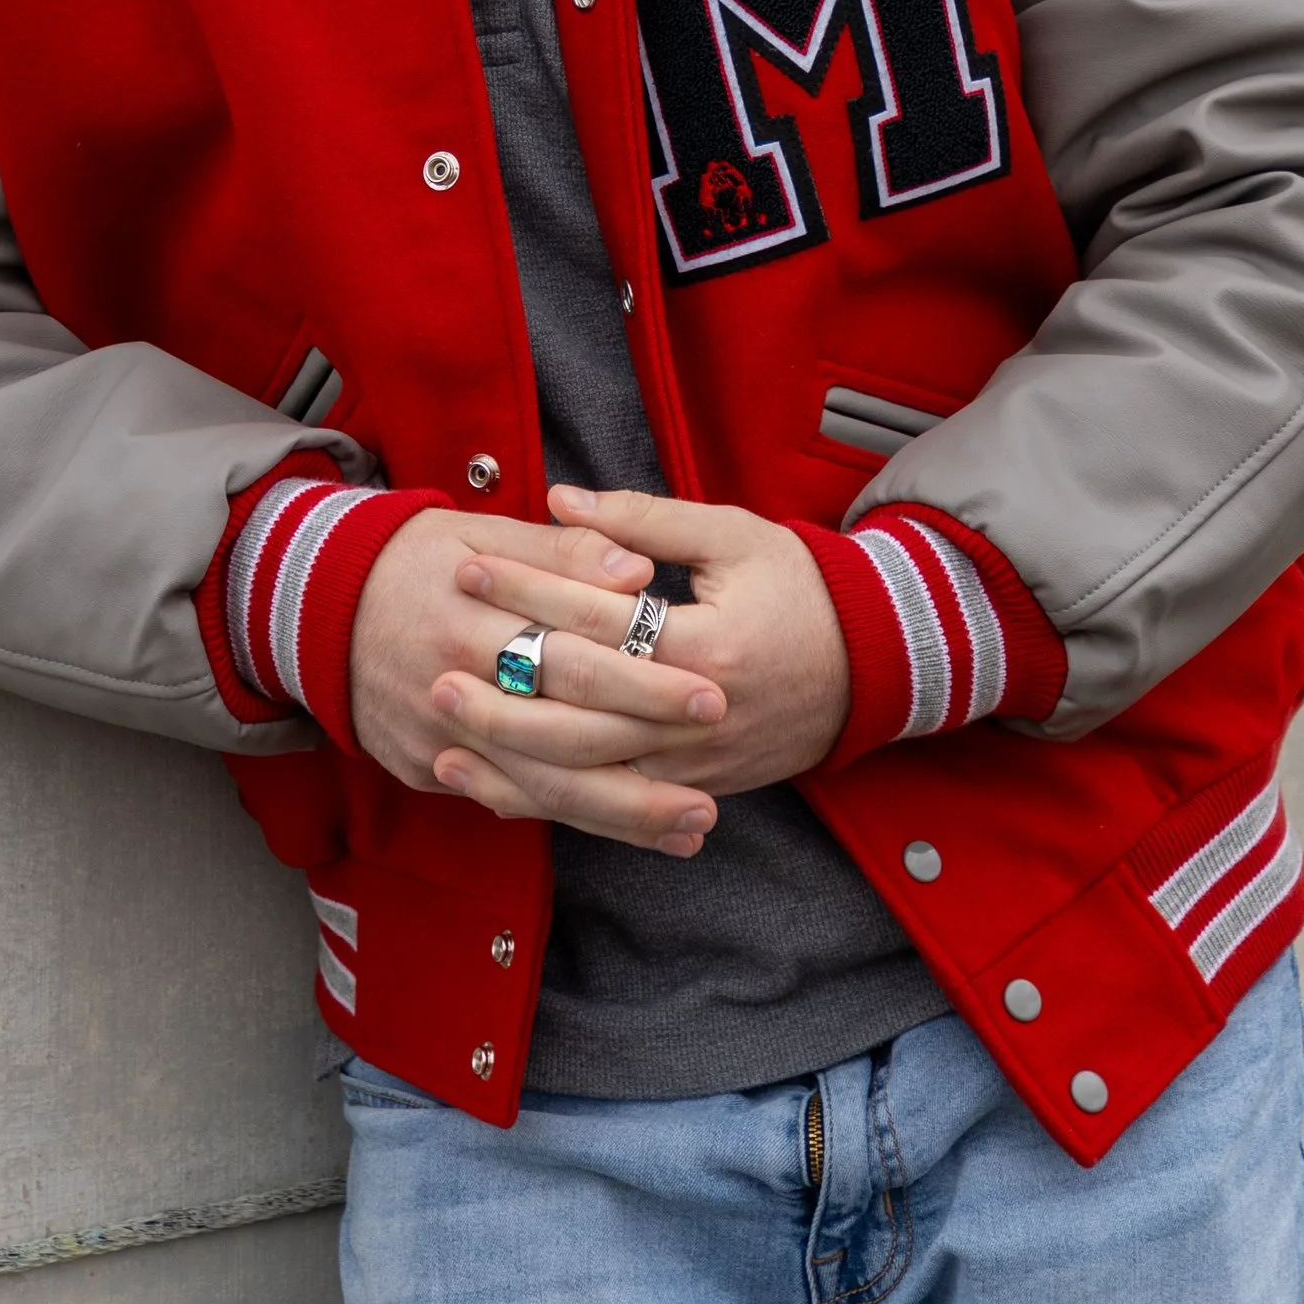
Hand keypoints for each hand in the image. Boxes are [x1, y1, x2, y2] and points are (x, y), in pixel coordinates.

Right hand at [347, 506, 728, 858]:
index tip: (714, 690)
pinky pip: (509, 803)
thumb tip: (636, 574)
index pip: (577, 651)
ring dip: (624, 813)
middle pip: (566, 732)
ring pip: (543, 788)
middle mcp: (457, 684)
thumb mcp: (483, 533)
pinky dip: (574, 822)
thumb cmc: (418, 559)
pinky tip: (634, 833)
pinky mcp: (427, 772)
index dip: (649, 675)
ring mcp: (437, 739)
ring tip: (696, 824)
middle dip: (649, 754)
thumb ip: (563, 554)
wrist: (317, 604)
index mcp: (477, 616)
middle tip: (722, 772)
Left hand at [439, 488, 850, 811]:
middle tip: (434, 669)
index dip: (528, 589)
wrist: (869, 668)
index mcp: (709, 643)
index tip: (467, 565)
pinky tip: (491, 785)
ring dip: (509, 758)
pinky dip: (544, 799)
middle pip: (581, 714)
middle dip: (501, 692)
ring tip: (445, 732)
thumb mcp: (733, 536)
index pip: (597, 618)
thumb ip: (644, 519)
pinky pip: (605, 804)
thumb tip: (562, 498)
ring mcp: (693, 764)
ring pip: (585, 775)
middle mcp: (697, 715)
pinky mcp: (689, 789)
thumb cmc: (799, 589)